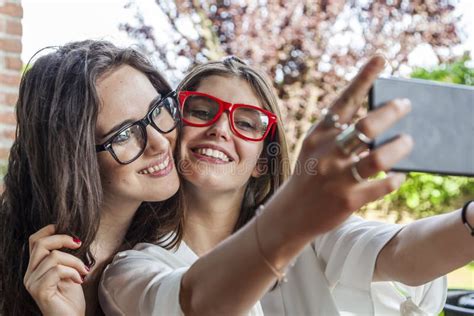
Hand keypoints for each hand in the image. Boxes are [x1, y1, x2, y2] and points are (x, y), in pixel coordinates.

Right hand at [23, 225, 89, 315]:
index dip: (50, 230)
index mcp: (35, 268)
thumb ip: (64, 257)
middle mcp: (30, 275)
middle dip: (63, 239)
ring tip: (83, 271)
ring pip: (53, 257)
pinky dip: (73, 272)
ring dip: (75, 261)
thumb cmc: (71, 299)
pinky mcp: (40, 291)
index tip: (69, 231)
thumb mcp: (69, 271)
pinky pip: (57, 270)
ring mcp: (33, 283)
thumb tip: (73, 238)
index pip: (35, 241)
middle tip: (79, 244)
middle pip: (41, 244)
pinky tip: (80, 280)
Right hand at [288, 55, 412, 234]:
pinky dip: (397, 178)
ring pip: (379, 157)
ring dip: (400, 147)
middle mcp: (327, 154)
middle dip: (392, 111)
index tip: (380, 58)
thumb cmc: (308, 176)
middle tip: (405, 105)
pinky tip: (399, 175)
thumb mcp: (315, 149)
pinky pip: (383, 185)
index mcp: (318, 136)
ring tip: (407, 141)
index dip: (363, 78)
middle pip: (366, 126)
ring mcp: (337, 178)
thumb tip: (376, 121)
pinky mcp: (348, 200)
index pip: (343, 101)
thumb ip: (337, 134)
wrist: (291, 214)